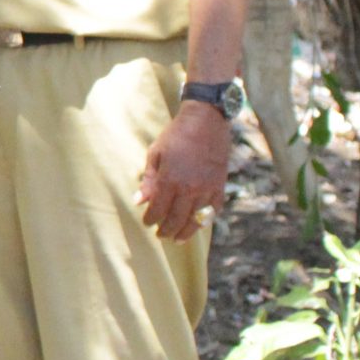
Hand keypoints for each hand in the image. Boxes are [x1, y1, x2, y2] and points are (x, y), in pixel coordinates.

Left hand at [137, 101, 231, 240]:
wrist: (206, 121)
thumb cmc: (176, 135)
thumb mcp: (155, 153)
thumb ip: (148, 180)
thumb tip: (140, 201)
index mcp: (170, 179)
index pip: (158, 209)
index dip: (151, 219)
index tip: (147, 222)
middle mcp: (189, 188)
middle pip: (176, 219)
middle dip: (166, 230)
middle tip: (161, 235)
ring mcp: (207, 189)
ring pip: (196, 220)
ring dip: (185, 232)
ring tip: (177, 239)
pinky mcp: (220, 186)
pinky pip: (213, 210)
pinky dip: (205, 220)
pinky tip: (198, 224)